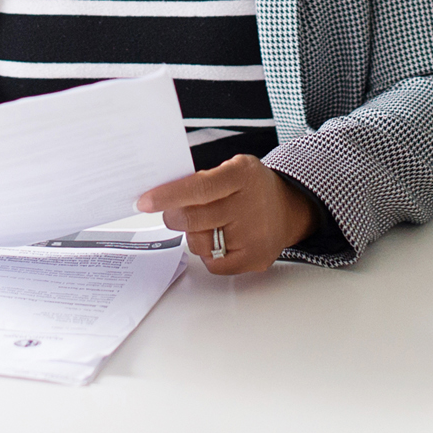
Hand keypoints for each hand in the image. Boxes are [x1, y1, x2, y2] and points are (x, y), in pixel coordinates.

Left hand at [135, 154, 313, 274]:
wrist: (288, 209)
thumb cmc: (252, 187)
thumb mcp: (233, 168)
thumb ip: (203, 180)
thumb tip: (161, 196)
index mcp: (243, 175)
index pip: (199, 188)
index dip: (168, 196)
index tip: (144, 202)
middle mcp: (251, 205)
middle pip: (194, 218)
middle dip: (174, 216)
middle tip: (173, 212)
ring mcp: (255, 236)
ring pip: (199, 243)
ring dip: (193, 235)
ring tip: (209, 223)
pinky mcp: (255, 259)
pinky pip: (213, 263)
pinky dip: (209, 252)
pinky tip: (221, 239)